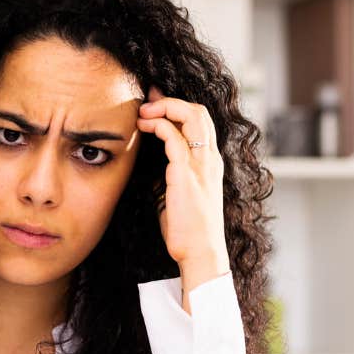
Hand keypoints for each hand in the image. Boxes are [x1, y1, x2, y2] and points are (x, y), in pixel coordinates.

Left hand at [137, 86, 231, 296]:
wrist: (200, 253)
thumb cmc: (188, 231)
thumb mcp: (177, 196)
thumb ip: (169, 176)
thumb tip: (151, 164)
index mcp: (210, 163)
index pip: (200, 122)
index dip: (177, 107)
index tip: (154, 103)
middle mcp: (210, 159)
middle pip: (199, 111)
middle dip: (171, 100)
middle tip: (146, 102)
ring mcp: (201, 165)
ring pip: (191, 116)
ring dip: (164, 107)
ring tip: (143, 112)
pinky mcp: (187, 174)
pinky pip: (175, 137)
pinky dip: (159, 124)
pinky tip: (144, 126)